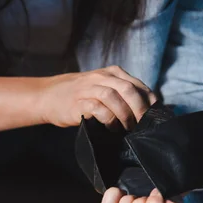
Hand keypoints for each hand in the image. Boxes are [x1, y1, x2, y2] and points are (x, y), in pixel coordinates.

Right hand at [36, 65, 156, 129]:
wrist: (49, 96)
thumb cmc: (80, 96)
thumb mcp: (102, 88)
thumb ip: (122, 94)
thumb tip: (146, 111)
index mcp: (113, 73)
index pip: (139, 86)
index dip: (149, 102)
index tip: (153, 118)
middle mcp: (103, 77)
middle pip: (129, 90)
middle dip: (140, 109)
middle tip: (143, 126)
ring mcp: (90, 87)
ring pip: (115, 97)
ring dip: (125, 115)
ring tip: (128, 129)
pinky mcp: (79, 101)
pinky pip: (99, 108)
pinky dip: (109, 119)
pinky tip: (112, 128)